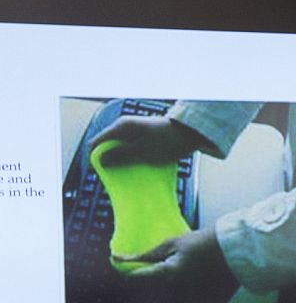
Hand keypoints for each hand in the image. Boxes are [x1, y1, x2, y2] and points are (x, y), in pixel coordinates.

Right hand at [90, 116, 211, 165]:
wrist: (193, 133)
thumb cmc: (169, 141)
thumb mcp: (142, 152)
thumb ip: (121, 155)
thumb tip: (100, 160)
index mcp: (121, 127)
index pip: (96, 142)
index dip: (95, 158)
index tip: (100, 172)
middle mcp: (125, 126)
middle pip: (108, 145)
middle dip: (109, 160)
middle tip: (115, 176)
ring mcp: (135, 129)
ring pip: (120, 147)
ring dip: (122, 159)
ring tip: (128, 173)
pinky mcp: (145, 134)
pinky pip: (132, 147)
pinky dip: (132, 156)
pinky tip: (138, 166)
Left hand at [117, 226, 238, 302]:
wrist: (240, 251)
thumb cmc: (206, 242)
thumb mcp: (173, 243)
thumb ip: (146, 256)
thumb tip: (118, 259)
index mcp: (167, 275)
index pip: (136, 279)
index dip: (132, 272)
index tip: (135, 266)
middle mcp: (178, 294)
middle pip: (158, 290)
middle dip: (164, 278)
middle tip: (183, 264)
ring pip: (175, 298)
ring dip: (179, 288)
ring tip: (197, 272)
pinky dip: (195, 296)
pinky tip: (206, 283)